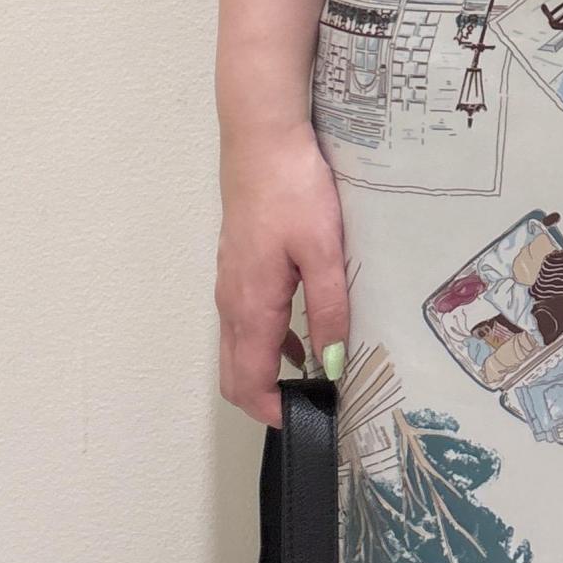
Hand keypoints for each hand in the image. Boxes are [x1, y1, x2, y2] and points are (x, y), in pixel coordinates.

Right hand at [214, 121, 349, 425]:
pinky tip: (304, 335)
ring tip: (315, 379)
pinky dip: (267, 343)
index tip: (308, 423)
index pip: (247, 383)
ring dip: (267, 372)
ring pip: (238, 349)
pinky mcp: (238, 267)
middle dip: (266, 400)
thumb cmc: (293, 190)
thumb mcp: (323, 251)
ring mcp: (230, 284)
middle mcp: (232, 302)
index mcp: (251, 306)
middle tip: (313, 408)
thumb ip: (329, 310)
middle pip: (235, 375)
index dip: (272, 413)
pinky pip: (244, 323)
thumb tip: (332, 365)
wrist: (261, 139)